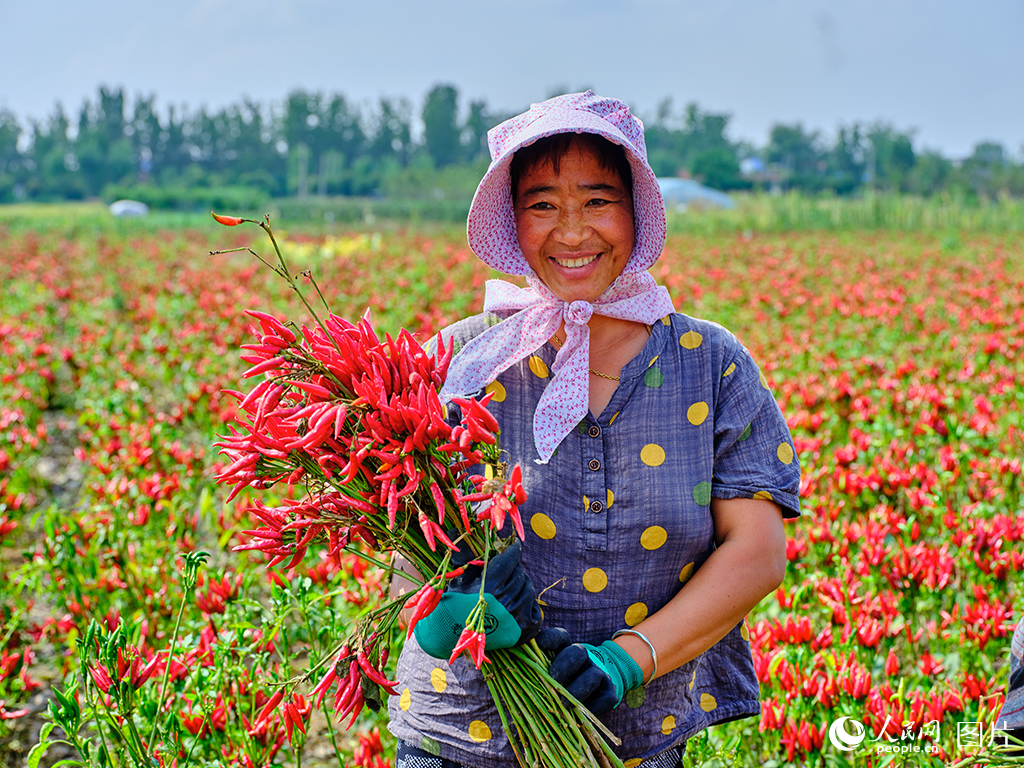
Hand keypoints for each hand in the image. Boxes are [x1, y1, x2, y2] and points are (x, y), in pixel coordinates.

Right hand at [413, 540, 541, 658]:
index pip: (510, 559)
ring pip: (528, 590)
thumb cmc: (452, 604)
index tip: (514, 545)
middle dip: (514, 568)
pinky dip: (530, 605)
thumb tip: (474, 536)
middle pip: (519, 574)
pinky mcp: (520, 631)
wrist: (448, 635)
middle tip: (508, 568)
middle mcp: (503, 600)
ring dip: (521, 584)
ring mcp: (514, 617)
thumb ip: (473, 559)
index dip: (514, 549)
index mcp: (489, 585)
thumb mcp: (460, 578)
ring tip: (511, 585)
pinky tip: (520, 602)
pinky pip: (535, 611)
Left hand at [536, 628, 642, 714]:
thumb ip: (531, 667)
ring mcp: (597, 674)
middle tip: (553, 677)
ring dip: (578, 688)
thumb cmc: (561, 680)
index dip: (550, 639)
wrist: (598, 686)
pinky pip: (605, 698)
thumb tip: (505, 663)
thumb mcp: (546, 670)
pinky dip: (593, 706)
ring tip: (564, 702)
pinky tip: (581, 714)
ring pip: (593, 674)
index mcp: (564, 649)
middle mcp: (582, 658)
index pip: (559, 637)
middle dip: (565, 664)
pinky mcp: (609, 692)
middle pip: (577, 652)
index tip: (538, 645)